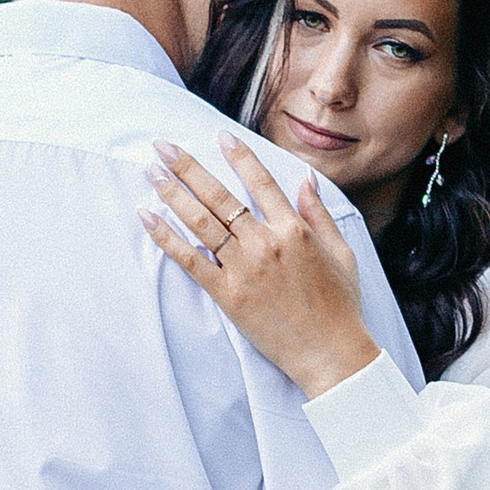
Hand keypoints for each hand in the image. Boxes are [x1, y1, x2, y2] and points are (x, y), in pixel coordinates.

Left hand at [143, 132, 381, 397]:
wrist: (330, 353)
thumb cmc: (340, 306)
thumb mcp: (341, 253)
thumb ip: (320, 215)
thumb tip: (306, 181)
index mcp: (294, 230)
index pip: (261, 181)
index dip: (239, 156)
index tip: (219, 136)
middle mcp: (266, 243)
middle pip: (220, 196)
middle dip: (188, 166)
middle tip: (163, 146)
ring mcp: (244, 269)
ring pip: (201, 222)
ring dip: (173, 193)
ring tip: (152, 172)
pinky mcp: (228, 295)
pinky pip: (191, 260)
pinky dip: (167, 237)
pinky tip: (148, 217)